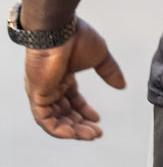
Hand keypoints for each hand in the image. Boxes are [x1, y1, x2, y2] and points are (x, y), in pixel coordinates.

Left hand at [23, 19, 125, 139]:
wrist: (60, 31)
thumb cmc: (75, 36)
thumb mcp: (100, 56)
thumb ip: (110, 71)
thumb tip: (121, 84)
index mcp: (64, 75)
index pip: (73, 99)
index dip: (85, 111)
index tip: (96, 119)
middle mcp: (52, 84)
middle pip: (65, 112)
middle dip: (81, 124)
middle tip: (95, 132)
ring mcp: (43, 91)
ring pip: (55, 119)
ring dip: (73, 130)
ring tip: (90, 135)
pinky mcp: (37, 96)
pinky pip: (45, 120)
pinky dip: (59, 129)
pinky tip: (73, 133)